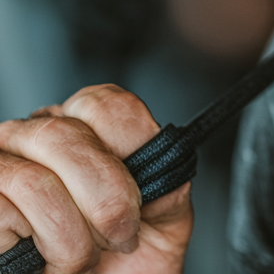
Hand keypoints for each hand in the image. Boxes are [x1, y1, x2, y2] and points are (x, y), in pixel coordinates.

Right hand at [0, 84, 191, 272]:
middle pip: (67, 136)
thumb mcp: (163, 213)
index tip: (142, 199)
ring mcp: (0, 169)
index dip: (129, 150)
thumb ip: (168, 175)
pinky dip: (42, 253)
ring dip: (73, 238)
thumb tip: (157, 156)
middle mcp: (33, 136)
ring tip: (82, 259)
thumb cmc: (121, 262)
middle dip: (106, 200)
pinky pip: (6, 218)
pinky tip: (46, 265)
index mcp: (82, 126)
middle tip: (119, 237)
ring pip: (35, 182)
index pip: (105, 104)